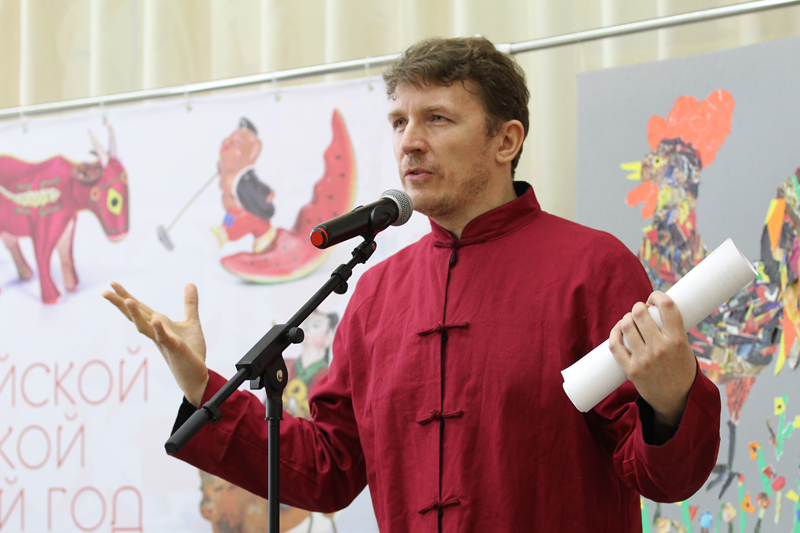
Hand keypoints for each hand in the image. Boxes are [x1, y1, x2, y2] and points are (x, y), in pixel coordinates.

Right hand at [103, 282, 208, 406]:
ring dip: (136, 315)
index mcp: (159, 323)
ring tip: (127, 300)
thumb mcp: (191, 322)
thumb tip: (190, 283)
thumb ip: (190, 303)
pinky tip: (155, 320)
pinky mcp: (175, 348)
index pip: (139, 308)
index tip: (112, 283)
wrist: (196, 374)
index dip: (126, 295)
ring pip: (144, 327)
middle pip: (135, 316)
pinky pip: (165, 338)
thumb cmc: (191, 350)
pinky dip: (159, 329)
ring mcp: (163, 341)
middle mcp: (156, 331)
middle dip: (121, 303)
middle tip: (104, 291)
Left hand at [609, 291, 696, 438]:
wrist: (676, 401)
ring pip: (626, 326)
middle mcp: (660, 348)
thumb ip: (672, 331)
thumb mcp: (685, 349)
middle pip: (640, 314)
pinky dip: (614, 333)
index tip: (654, 297)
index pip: (667, 307)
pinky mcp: (631, 370)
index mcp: (677, 340)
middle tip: (640, 309)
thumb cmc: (681, 370)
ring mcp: (644, 359)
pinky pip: (615, 345)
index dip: (657, 296)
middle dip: (638, 307)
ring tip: (630, 319)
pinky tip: (618, 329)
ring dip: (626, 318)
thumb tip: (655, 309)